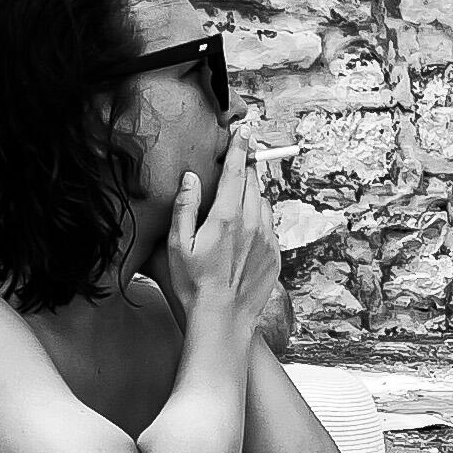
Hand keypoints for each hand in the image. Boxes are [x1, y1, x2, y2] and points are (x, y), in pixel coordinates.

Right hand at [161, 125, 280, 335]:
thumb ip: (185, 207)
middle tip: (241, 158)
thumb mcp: (177, 245)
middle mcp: (252, 224)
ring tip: (240, 194)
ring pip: (264, 203)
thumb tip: (192, 178)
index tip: (244, 131)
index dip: (240, 149)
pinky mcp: (275, 255)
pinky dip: (260, 217)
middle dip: (247, 168)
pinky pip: (270, 225)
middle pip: (253, 183)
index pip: (237, 172)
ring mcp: (267, 240)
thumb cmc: (194, 286)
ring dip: (253, 193)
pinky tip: (246, 227)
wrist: (223, 321)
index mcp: (227, 218)